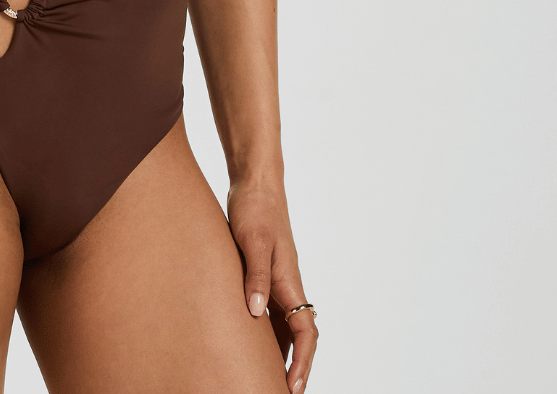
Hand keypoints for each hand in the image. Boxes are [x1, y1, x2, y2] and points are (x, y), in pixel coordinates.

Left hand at [226, 175, 317, 393]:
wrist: (255, 183)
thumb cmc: (255, 209)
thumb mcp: (251, 242)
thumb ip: (255, 276)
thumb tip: (255, 313)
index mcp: (289, 281)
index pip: (306, 333)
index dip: (302, 363)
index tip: (292, 388)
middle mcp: (288, 285)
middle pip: (300, 336)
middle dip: (295, 367)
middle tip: (279, 392)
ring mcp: (278, 280)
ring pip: (286, 325)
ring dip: (282, 352)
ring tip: (266, 376)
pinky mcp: (265, 272)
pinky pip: (271, 310)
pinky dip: (267, 330)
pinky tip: (251, 340)